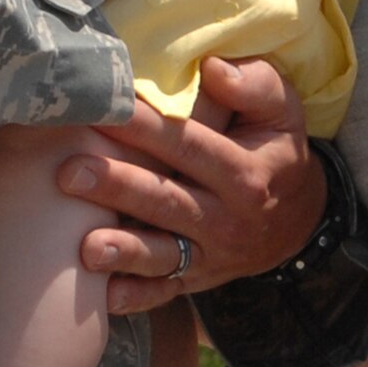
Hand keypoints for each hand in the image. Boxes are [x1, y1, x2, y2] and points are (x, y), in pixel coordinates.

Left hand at [57, 56, 323, 312]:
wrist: (299, 220)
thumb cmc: (275, 149)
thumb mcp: (282, 111)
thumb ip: (253, 85)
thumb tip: (211, 68)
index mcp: (245, 172)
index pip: (189, 145)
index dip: (146, 128)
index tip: (105, 109)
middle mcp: (228, 218)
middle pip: (167, 200)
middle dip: (117, 187)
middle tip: (69, 172)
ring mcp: (211, 254)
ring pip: (163, 255)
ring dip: (124, 251)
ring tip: (86, 248)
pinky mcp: (197, 280)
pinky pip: (165, 294)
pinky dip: (136, 299)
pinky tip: (104, 298)